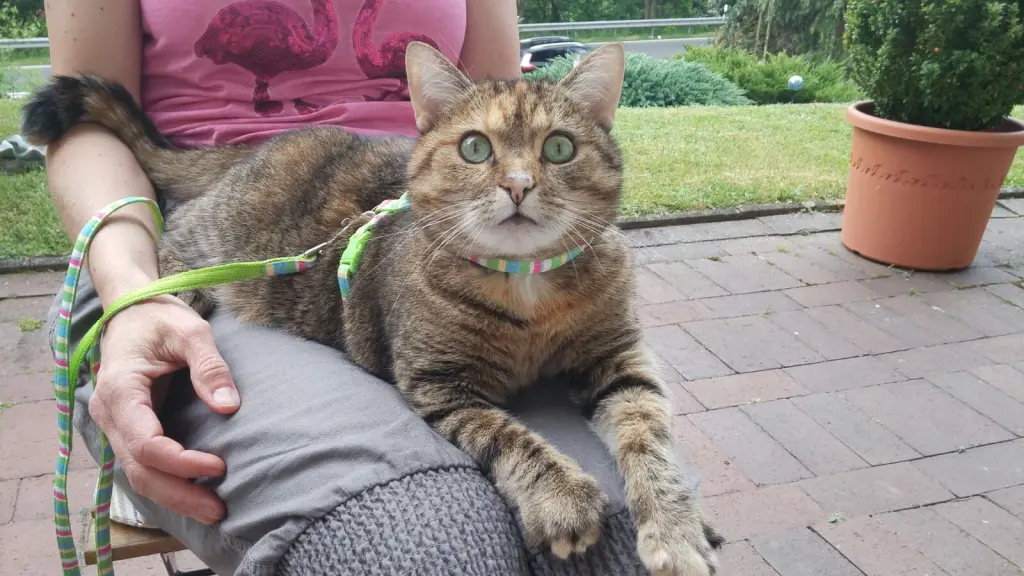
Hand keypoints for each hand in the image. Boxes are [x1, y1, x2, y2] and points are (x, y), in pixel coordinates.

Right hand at [88, 295, 238, 523]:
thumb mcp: (190, 331)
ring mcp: (114, 424)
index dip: (181, 463)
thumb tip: (228, 408)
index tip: (220, 466)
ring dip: (173, 496)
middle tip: (220, 511)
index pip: (146, 444)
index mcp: (121, 390)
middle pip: (139, 470)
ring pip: (136, 474)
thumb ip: (210, 366)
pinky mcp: (126, 428)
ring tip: (213, 510)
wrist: (130, 307)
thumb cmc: (159, 316)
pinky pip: (141, 464)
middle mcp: (109, 413)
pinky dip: (166, 483)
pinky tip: (193, 493)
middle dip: (179, 494)